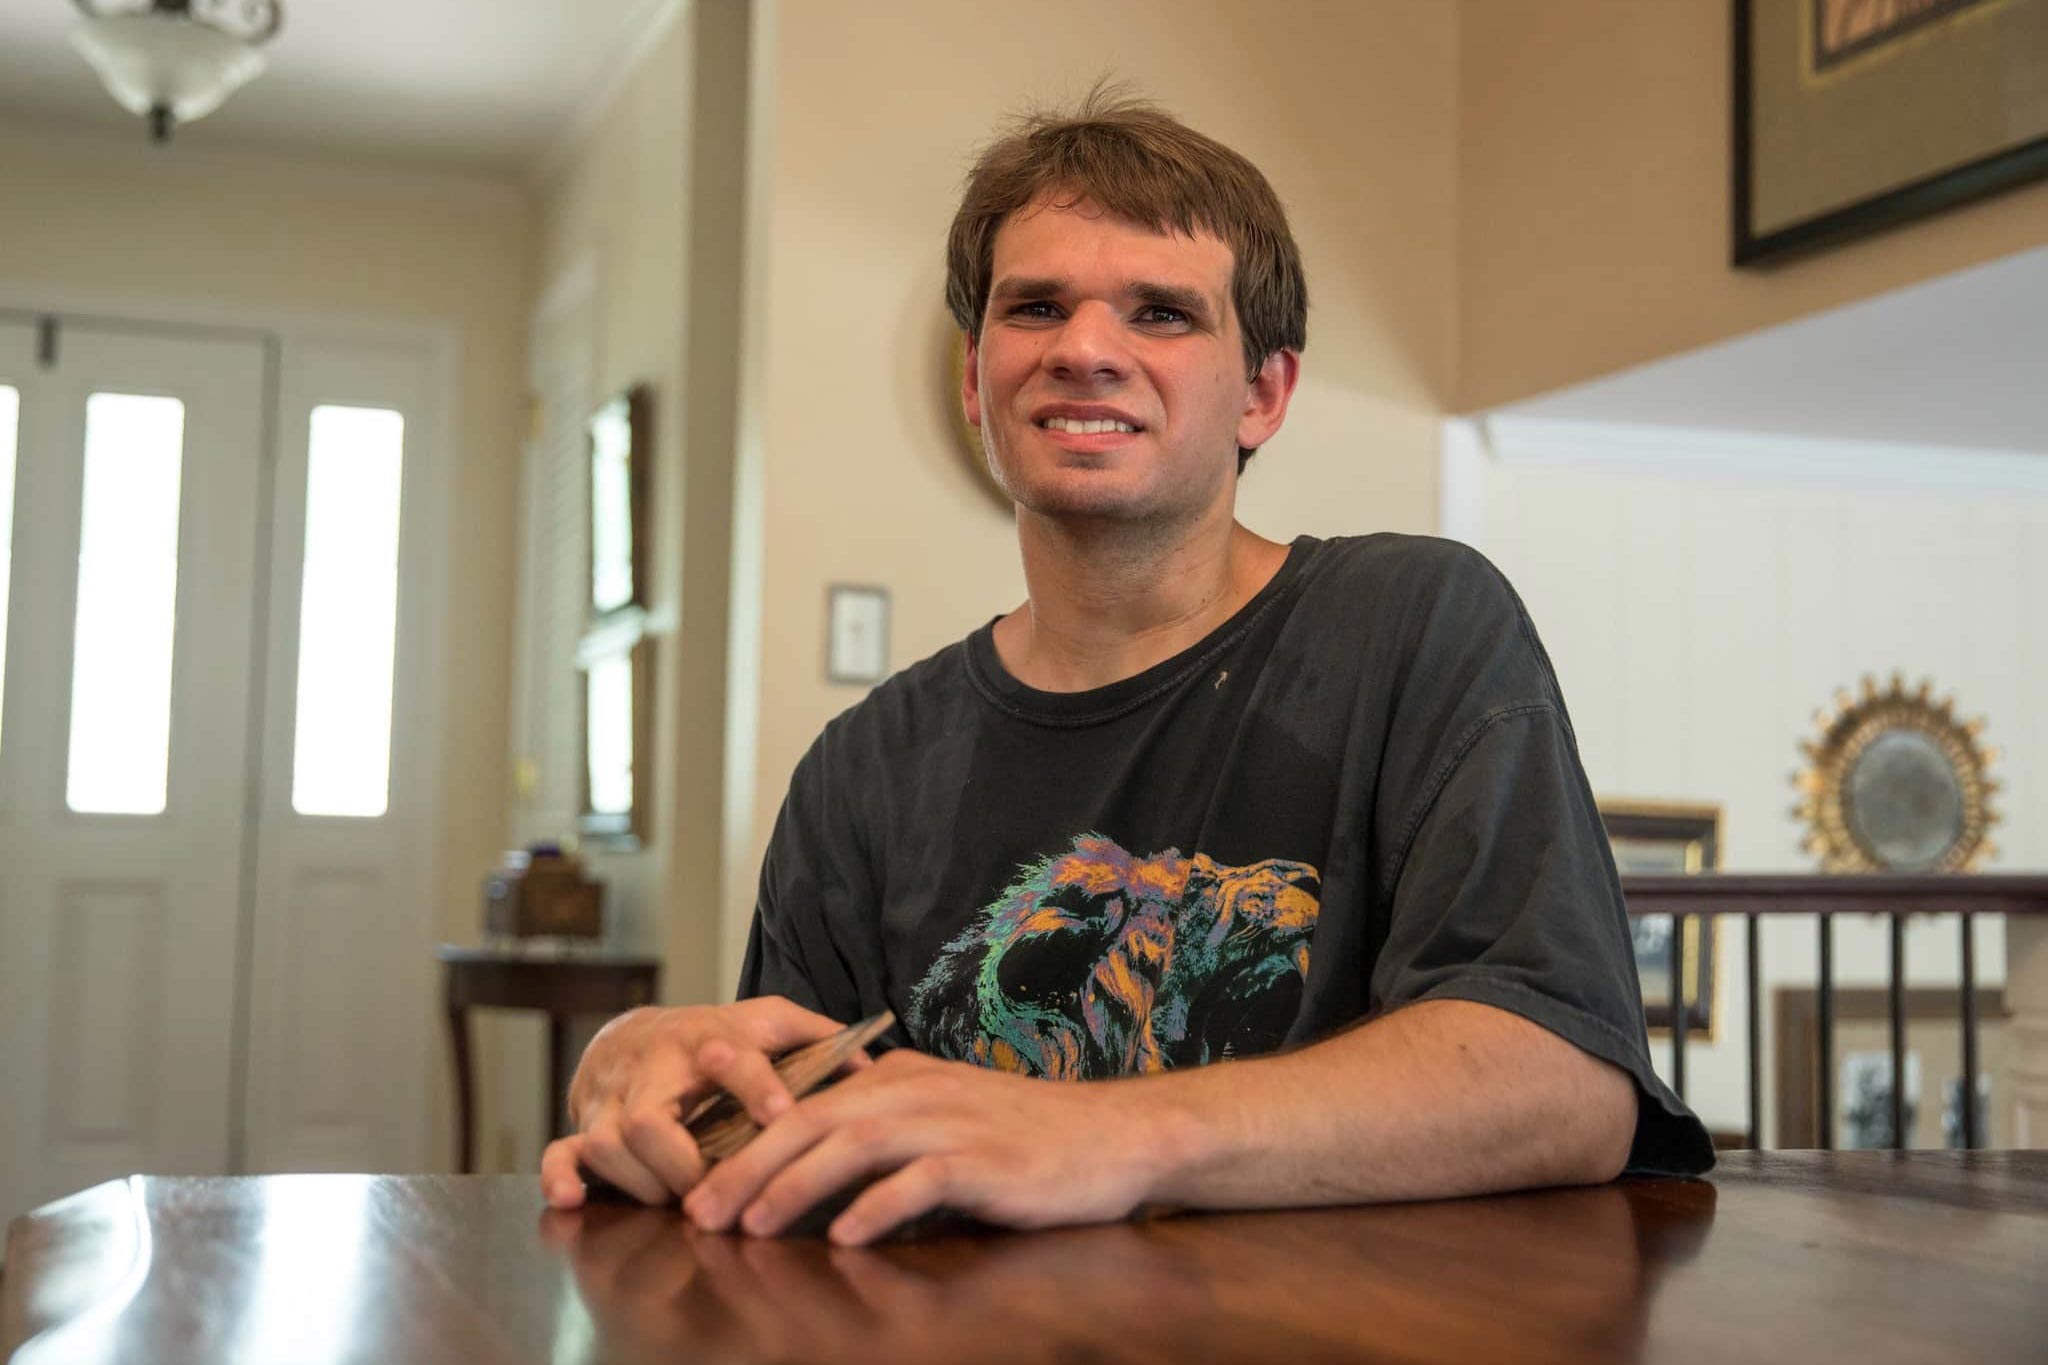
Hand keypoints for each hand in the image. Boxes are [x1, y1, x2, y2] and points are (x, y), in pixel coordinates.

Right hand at [540, 997, 866, 1208]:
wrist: (635, 1029)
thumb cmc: (713, 1034)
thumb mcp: (765, 1022)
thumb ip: (817, 1037)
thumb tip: (876, 1061)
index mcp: (705, 1040)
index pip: (730, 1058)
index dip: (755, 1086)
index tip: (783, 1116)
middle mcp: (653, 1072)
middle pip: (651, 1122)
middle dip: (682, 1165)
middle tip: (714, 1190)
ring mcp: (612, 1101)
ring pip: (608, 1146)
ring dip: (641, 1184)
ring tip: (675, 1201)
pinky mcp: (582, 1124)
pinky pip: (560, 1152)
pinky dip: (561, 1177)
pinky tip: (574, 1200)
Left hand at [679, 1049, 1173, 1245]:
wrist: (1114, 1136)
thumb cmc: (1027, 1139)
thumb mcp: (946, 1118)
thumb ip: (888, 1130)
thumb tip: (817, 1164)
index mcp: (899, 1078)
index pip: (805, 1103)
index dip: (747, 1142)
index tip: (698, 1184)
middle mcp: (917, 1090)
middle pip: (813, 1119)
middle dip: (748, 1164)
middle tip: (698, 1212)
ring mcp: (951, 1122)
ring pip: (853, 1143)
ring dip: (794, 1184)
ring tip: (750, 1226)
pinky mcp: (985, 1159)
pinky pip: (919, 1180)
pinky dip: (877, 1207)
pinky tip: (843, 1238)